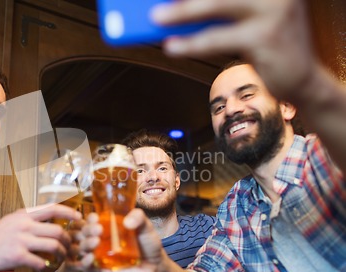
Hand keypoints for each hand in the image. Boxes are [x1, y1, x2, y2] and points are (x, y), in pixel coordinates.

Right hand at [0, 204, 81, 270]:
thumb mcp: (12, 220)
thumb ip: (30, 219)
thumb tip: (50, 220)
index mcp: (24, 215)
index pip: (52, 209)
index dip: (69, 212)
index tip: (78, 217)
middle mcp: (24, 225)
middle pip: (57, 230)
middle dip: (68, 240)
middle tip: (70, 245)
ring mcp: (21, 240)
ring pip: (53, 245)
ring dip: (61, 253)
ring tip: (60, 257)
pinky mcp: (17, 256)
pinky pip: (40, 262)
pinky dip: (45, 266)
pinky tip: (44, 266)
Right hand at [78, 209, 167, 271]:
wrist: (154, 265)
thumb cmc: (148, 243)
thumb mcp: (145, 226)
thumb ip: (138, 218)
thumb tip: (127, 222)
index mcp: (108, 225)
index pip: (92, 219)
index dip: (90, 218)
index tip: (96, 218)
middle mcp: (100, 237)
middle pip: (84, 232)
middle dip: (88, 230)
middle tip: (99, 230)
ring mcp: (99, 253)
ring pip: (82, 248)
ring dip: (85, 244)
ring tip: (96, 242)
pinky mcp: (101, 268)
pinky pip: (86, 266)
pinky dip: (84, 262)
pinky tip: (91, 258)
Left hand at [151, 0, 315, 99]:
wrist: (303, 79)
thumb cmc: (267, 44)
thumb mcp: (245, 19)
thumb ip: (220, 9)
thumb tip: (175, 6)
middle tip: (153, 5)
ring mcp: (276, 9)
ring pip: (217, 5)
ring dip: (181, 12)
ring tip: (155, 18)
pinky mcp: (268, 36)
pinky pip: (218, 39)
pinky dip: (192, 43)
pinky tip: (172, 46)